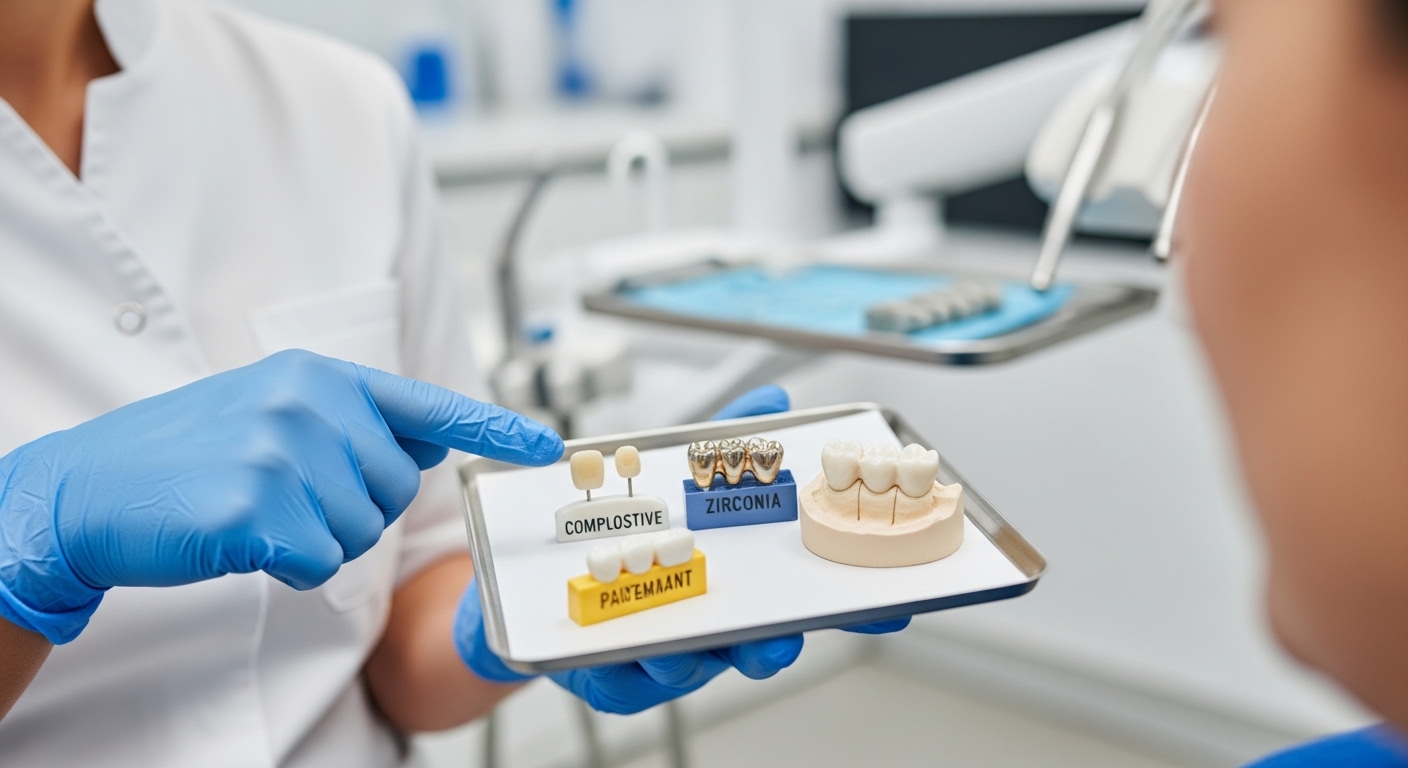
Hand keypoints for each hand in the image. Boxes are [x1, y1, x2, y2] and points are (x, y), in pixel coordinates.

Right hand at [0, 350, 562, 643]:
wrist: (89, 490)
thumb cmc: (187, 457)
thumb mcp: (272, 411)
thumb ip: (354, 422)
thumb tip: (433, 439)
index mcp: (318, 376)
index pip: (425, 404)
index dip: (492, 427)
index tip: (546, 446)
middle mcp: (308, 403)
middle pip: (396, 489)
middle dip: (352, 508)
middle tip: (283, 496)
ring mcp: (281, 451)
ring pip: (359, 531)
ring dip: (316, 540)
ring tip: (257, 511)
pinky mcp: (256, 506)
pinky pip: (319, 564)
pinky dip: (289, 567)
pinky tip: (243, 539)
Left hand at [452, 386, 904, 713]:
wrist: (538, 575)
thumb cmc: (624, 532)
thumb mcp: (675, 472)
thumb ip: (722, 439)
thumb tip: (773, 401)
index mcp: (734, 582)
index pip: (801, 599)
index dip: (846, 606)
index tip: (885, 606)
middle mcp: (708, 624)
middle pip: (753, 644)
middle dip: (769, 646)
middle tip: (776, 642)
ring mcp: (662, 653)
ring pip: (686, 668)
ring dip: (689, 661)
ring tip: (683, 645)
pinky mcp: (608, 673)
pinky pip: (622, 683)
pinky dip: (625, 671)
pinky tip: (626, 656)